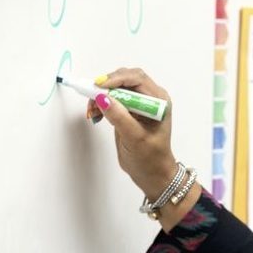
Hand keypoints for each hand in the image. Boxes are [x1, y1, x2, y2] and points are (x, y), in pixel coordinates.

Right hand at [89, 67, 177, 201]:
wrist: (152, 172)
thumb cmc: (151, 158)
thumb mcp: (135, 138)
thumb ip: (120, 117)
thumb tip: (103, 98)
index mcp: (159, 101)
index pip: (137, 79)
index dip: (117, 79)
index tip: (100, 87)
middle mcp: (151, 99)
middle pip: (126, 79)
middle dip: (107, 86)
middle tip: (92, 98)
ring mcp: (139, 104)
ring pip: (116, 87)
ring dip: (101, 95)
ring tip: (92, 111)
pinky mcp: (128, 111)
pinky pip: (112, 98)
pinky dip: (101, 102)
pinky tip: (95, 114)